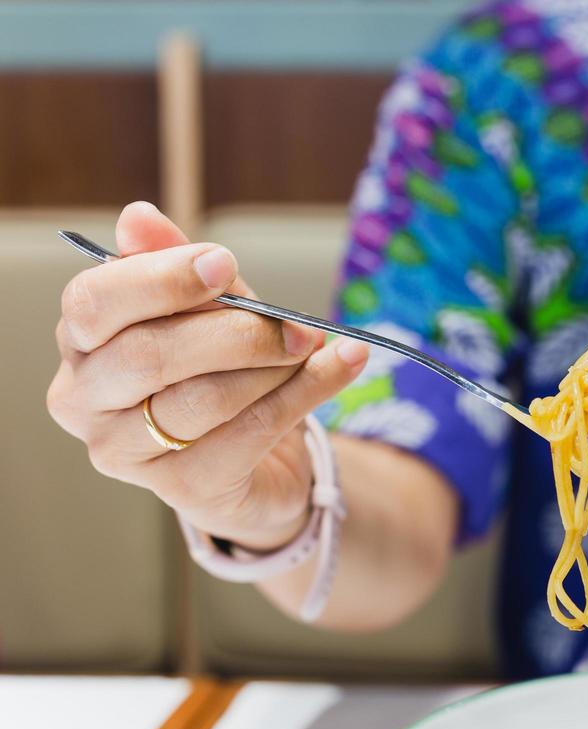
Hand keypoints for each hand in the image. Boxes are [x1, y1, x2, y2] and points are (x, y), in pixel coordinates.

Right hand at [46, 202, 369, 550]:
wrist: (259, 462)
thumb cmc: (221, 372)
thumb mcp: (210, 311)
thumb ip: (180, 267)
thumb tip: (138, 217)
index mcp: (82, 342)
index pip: (95, 302)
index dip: (161, 279)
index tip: (223, 263)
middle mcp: (84, 401)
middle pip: (149, 356)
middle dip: (234, 333)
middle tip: (294, 324)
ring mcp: (126, 453)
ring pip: (202, 399)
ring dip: (273, 368)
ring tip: (315, 347)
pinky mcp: (181, 490)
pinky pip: (249, 433)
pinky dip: (305, 395)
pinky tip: (343, 367)